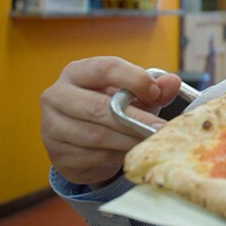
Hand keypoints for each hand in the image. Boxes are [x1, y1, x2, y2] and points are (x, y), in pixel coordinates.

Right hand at [40, 57, 180, 186]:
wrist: (83, 142)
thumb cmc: (111, 108)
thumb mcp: (134, 95)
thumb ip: (154, 88)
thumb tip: (173, 82)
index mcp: (77, 72)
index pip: (104, 69)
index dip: (133, 79)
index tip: (156, 93)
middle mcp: (57, 96)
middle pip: (97, 107)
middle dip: (134, 119)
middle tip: (161, 128)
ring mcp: (52, 127)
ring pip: (96, 135)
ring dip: (129, 140)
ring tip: (152, 142)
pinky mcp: (58, 155)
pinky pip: (93, 156)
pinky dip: (118, 156)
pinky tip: (134, 154)